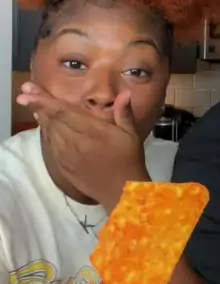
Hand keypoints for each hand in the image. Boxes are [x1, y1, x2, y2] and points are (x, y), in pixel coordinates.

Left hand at [17, 84, 148, 210]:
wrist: (121, 192)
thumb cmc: (128, 160)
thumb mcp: (131, 135)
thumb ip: (124, 113)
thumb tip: (125, 93)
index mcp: (94, 133)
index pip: (64, 112)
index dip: (46, 100)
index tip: (30, 91)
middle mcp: (77, 143)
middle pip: (53, 120)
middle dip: (38, 104)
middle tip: (25, 92)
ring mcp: (68, 156)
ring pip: (50, 132)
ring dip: (41, 118)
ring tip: (34, 105)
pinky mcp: (64, 167)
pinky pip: (51, 146)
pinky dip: (46, 133)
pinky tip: (45, 126)